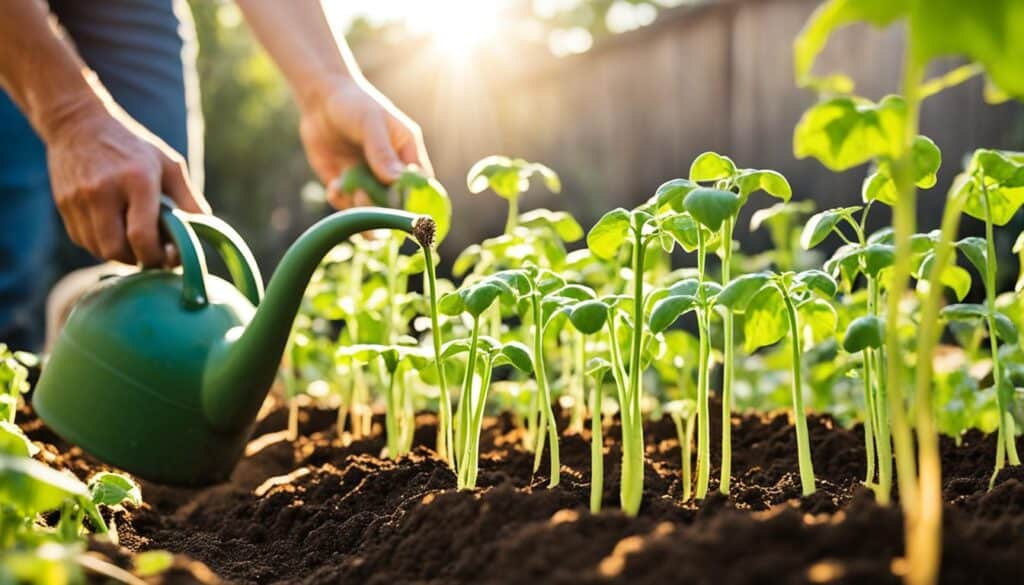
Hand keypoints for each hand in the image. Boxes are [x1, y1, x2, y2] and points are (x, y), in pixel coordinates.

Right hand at [45, 103, 209, 266]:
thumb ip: (188, 199)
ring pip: (99, 250)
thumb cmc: (133, 147)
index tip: (170, 257)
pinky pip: (84, 241)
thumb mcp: (168, 164)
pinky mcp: (63, 205)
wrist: (78, 124)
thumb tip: (206, 230)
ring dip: (121, 255)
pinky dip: (102, 245)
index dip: (157, 257)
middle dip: (139, 261)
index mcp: (136, 180)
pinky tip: (115, 231)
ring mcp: (78, 199)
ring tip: (135, 243)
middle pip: (117, 250)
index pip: (142, 236)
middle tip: (153, 256)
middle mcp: (104, 191)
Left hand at [297, 76, 431, 208]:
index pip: (419, 183)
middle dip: (381, 206)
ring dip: (359, 206)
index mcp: (407, 152)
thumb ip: (382, 152)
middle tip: (362, 196)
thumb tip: (396, 181)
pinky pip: (347, 202)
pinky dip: (340, 201)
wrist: (320, 98)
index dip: (413, 197)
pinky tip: (333, 188)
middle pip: (395, 201)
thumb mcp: (370, 122)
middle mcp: (390, 170)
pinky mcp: (346, 183)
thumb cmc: (354, 102)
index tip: (399, 205)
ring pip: (371, 206)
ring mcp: (368, 178)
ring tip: (343, 190)